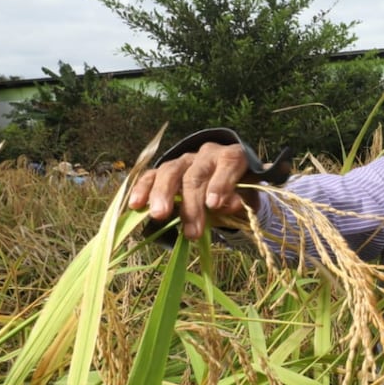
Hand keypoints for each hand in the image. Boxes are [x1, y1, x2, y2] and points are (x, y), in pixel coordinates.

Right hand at [127, 142, 260, 238]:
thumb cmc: (239, 191)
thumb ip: (242, 199)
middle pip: (195, 174)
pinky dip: (142, 189)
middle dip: (191, 203)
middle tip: (190, 230)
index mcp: (231, 157)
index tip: (213, 205)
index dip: (220, 184)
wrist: (226, 181)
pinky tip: (135, 204)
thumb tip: (231, 204)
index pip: (227, 164)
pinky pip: (151, 175)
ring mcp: (184, 160)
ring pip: (170, 171)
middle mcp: (206, 154)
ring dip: (162, 194)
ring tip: (158, 215)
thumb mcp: (248, 196)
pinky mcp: (165, 169)